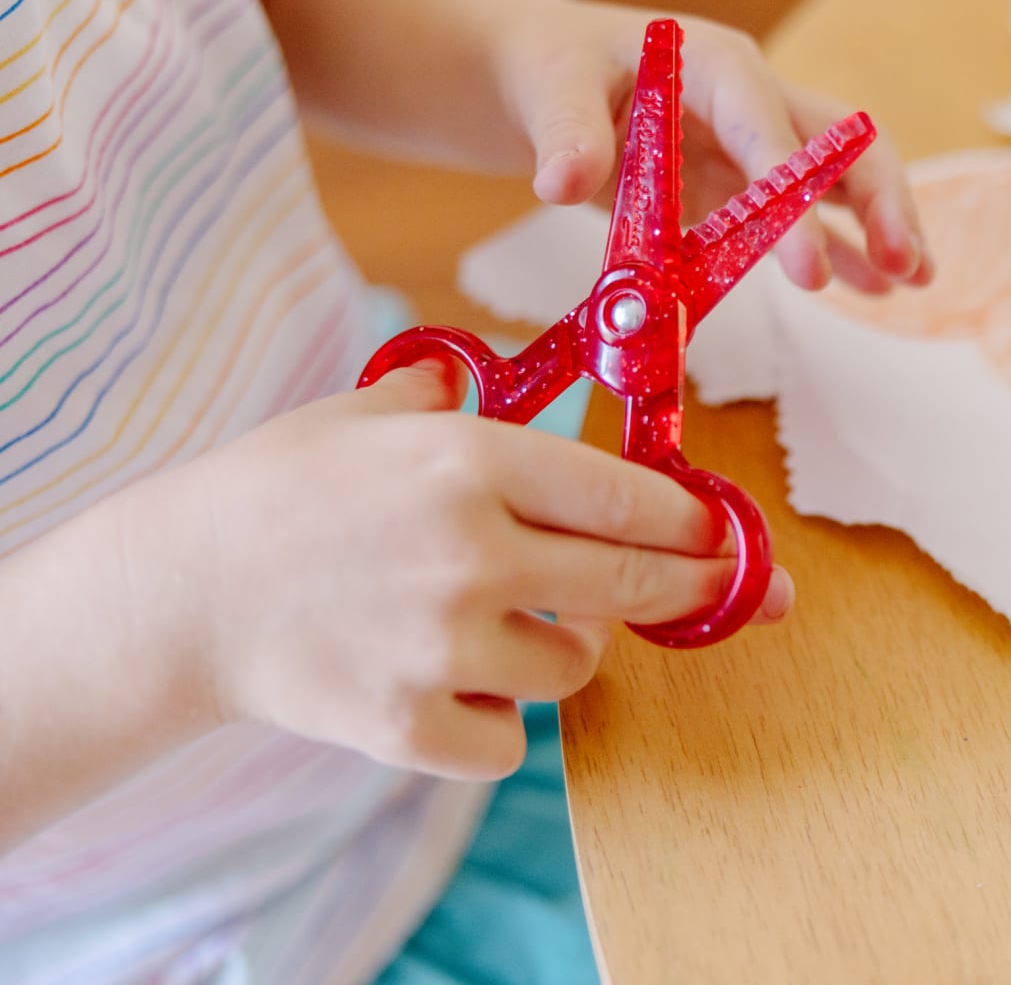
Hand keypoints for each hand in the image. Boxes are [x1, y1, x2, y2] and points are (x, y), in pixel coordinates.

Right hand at [177, 364, 792, 779]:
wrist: (177, 592)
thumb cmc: (277, 490)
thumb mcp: (369, 412)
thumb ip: (451, 394)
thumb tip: (496, 375)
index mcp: (470, 463)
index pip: (627, 496)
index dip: (692, 519)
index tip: (724, 532)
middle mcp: (471, 554)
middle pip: (632, 583)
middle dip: (696, 588)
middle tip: (730, 590)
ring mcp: (442, 647)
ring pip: (575, 666)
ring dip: (570, 647)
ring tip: (520, 621)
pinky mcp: (408, 725)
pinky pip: (510, 739)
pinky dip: (501, 715)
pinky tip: (463, 680)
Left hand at [495, 0, 933, 293]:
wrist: (548, 77)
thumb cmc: (556, 70)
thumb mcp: (550, 90)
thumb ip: (565, 134)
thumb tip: (564, 184)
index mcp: (714, 64)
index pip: (768, 129)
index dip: (795, 198)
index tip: (808, 269)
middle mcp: (751, 98)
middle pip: (838, 142)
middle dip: (879, 199)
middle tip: (903, 264)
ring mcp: (753, 142)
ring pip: (838, 177)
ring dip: (879, 223)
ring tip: (916, 279)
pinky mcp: (742, 183)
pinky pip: (804, 214)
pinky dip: (839, 246)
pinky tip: (875, 289)